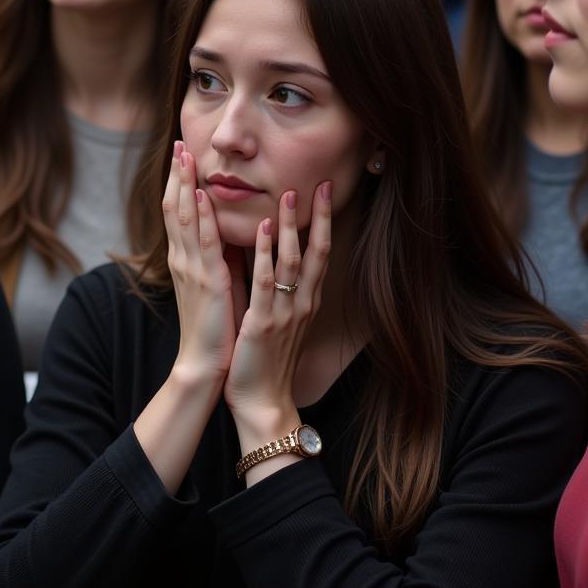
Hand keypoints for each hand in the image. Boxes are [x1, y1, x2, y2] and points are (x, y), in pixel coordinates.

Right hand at [163, 142, 244, 383]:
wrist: (203, 364)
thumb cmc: (214, 325)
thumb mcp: (215, 281)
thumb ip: (218, 254)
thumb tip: (230, 226)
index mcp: (184, 260)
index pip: (177, 212)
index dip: (178, 182)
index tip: (181, 154)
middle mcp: (183, 259)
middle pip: (175, 208)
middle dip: (177, 175)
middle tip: (178, 144)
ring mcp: (192, 269)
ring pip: (184, 219)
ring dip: (184, 185)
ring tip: (185, 157)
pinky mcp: (208, 281)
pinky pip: (203, 244)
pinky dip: (200, 218)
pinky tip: (199, 196)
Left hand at [224, 182, 332, 440]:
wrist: (263, 404)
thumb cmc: (267, 361)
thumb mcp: (282, 320)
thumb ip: (281, 289)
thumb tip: (274, 256)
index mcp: (307, 301)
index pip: (321, 254)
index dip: (324, 222)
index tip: (323, 193)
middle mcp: (303, 303)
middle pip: (316, 252)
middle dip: (317, 217)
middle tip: (319, 184)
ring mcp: (286, 312)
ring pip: (292, 261)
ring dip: (291, 226)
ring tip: (290, 194)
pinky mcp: (264, 322)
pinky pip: (266, 282)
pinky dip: (266, 253)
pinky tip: (264, 229)